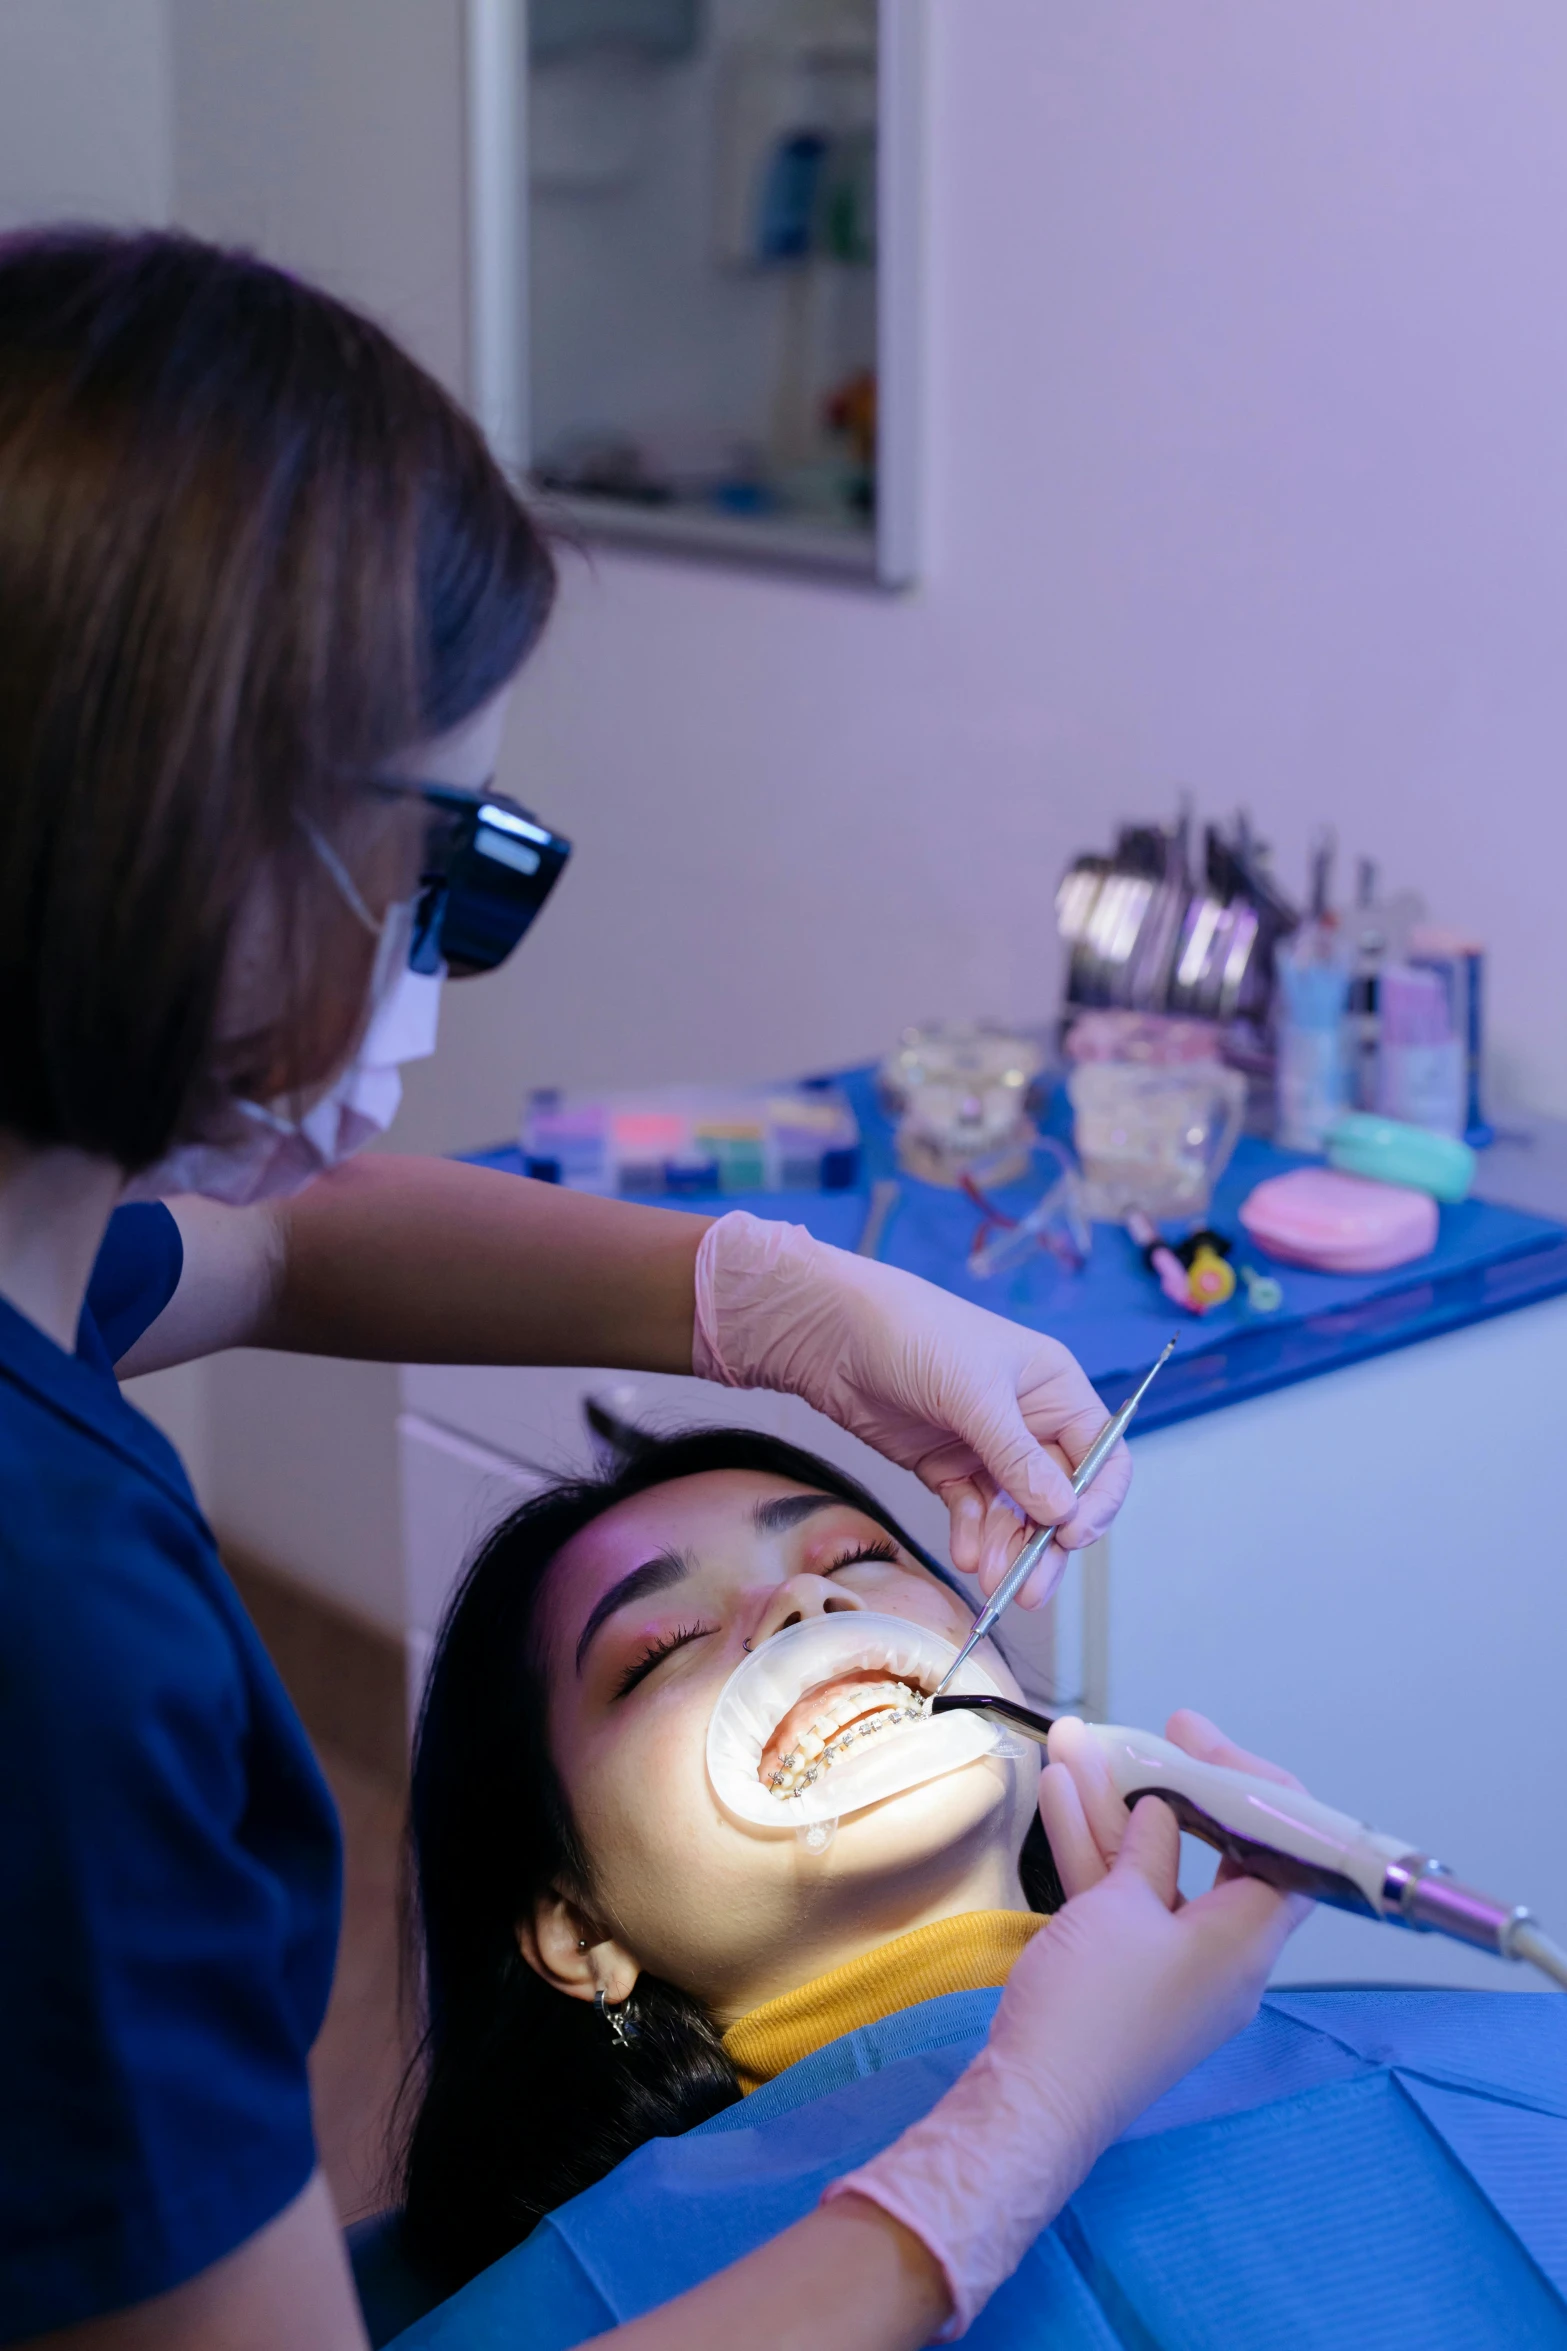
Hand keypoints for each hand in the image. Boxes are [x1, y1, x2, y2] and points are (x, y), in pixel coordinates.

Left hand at [691, 1213, 1130, 1599]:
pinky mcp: (946, 1465)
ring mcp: (986, 1446)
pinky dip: (972, 1535)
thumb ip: (1017, 1457)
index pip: (1101, 1455)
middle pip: (1059, 1496)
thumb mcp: (972, 1392)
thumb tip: (1062, 1513)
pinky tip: (965, 1554)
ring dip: (1006, 1548)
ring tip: (988, 1577)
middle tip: (1029, 1588)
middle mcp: (1029, 1420)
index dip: (1096, 1500)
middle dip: (1046, 1543)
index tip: (1071, 1535)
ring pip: (1014, 1514)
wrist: (831, 1332)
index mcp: (1055, 1388)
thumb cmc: (912, 1333)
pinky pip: (972, 1511)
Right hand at [825, 1790, 1306, 2337]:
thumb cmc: (1095, 2008)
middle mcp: (1221, 1952)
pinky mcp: (1123, 1973)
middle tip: (1156, 1735)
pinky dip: (1094, 1848)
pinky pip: (1120, 1898)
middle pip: (1217, 1852)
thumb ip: (1146, 1850)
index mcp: (1246, 1942)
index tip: (1205, 1744)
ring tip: (1077, 1740)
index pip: (1286, 1850)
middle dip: (1176, 1785)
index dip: (1254, 1787)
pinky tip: (1060, 1791)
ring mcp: (1168, 1963)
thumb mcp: (1123, 1909)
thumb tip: (1162, 1816)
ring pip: (1154, 1867)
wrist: (1032, 2100)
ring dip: (1115, 1804)